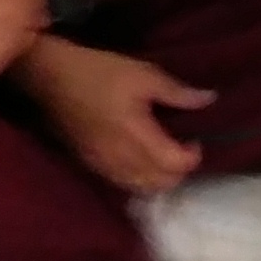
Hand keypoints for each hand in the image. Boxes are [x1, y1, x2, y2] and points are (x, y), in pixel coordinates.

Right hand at [22, 37, 207, 195]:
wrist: (51, 77)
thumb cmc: (99, 72)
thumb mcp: (143, 73)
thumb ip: (177, 92)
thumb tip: (210, 100)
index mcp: (138, 136)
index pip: (176, 164)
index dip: (193, 155)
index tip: (194, 138)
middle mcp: (122, 158)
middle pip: (162, 184)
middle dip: (178, 170)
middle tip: (181, 147)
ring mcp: (104, 165)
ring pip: (142, 189)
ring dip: (159, 178)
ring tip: (161, 156)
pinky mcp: (91, 164)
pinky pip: (122, 185)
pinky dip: (138, 179)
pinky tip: (137, 160)